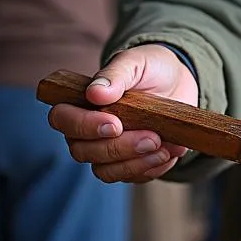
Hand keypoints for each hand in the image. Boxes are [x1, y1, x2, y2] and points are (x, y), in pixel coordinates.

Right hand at [47, 45, 198, 182]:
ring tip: (163, 147)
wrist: (178, 83)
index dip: (84, 126)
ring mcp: (107, 151)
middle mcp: (87, 131)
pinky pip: (132, 177)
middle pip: (84, 151)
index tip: (115, 124)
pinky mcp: (129, 164)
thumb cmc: (150, 69)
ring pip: (105, 171)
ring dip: (135, 163)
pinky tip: (170, 152)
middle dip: (119, 148)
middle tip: (152, 137)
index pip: (63, 119)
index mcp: (80, 102)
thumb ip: (115, 74)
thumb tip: (95, 92)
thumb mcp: (136, 62)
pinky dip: (153, 168)